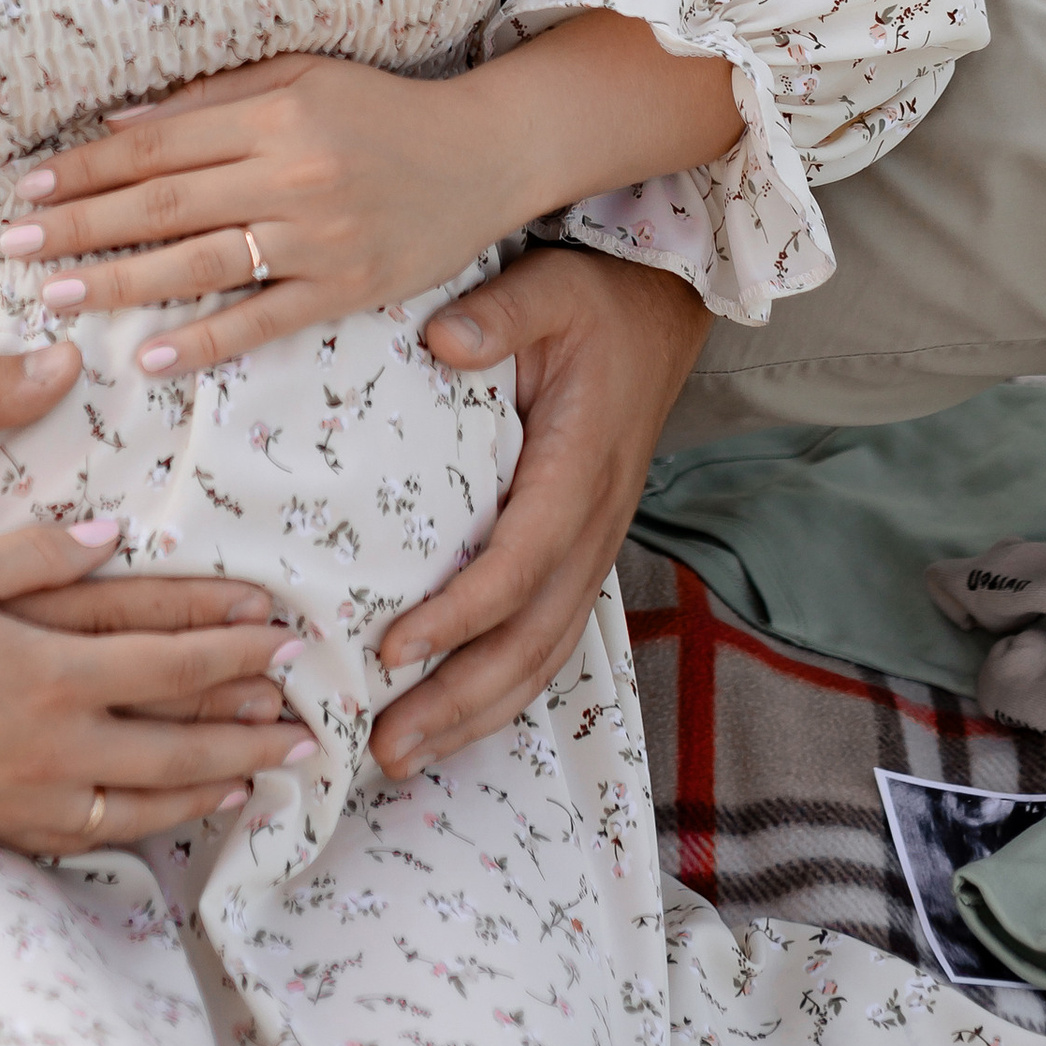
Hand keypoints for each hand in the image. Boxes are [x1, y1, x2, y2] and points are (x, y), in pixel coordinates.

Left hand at [0, 53, 567, 377]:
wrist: (486, 152)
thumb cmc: (383, 108)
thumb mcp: (301, 75)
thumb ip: (210, 97)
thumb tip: (119, 124)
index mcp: (275, 112)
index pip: (157, 146)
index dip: (87, 168)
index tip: (30, 190)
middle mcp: (293, 173)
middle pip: (165, 204)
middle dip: (81, 227)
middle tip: (14, 247)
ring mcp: (321, 237)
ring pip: (201, 263)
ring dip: (121, 282)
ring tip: (57, 295)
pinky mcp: (348, 289)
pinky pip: (265, 320)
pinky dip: (207, 339)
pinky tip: (153, 358)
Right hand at [0, 513, 317, 853]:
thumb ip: (38, 552)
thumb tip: (114, 536)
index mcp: (47, 668)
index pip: (168, 657)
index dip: (232, 648)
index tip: (285, 641)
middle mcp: (50, 741)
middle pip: (177, 742)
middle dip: (248, 732)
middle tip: (307, 729)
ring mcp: (25, 794)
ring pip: (146, 800)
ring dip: (212, 787)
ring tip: (261, 778)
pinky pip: (93, 836)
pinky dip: (147, 827)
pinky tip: (167, 820)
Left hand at [371, 245, 709, 779]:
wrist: (661, 310)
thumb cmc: (597, 299)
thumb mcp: (551, 287)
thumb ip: (499, 315)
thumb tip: (442, 342)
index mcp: (579, 468)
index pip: (519, 562)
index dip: (460, 614)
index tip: (393, 648)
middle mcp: (592, 524)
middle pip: (532, 639)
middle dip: (460, 701)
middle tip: (384, 746)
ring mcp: (592, 545)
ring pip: (543, 653)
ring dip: (476, 713)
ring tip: (401, 758)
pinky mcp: (580, 551)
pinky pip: (548, 637)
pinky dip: (502, 689)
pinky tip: (452, 719)